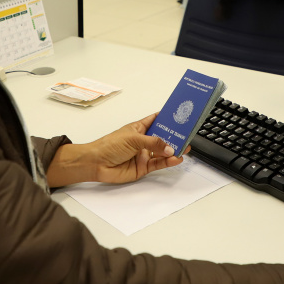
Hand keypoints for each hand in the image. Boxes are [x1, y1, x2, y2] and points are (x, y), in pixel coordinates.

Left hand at [45, 113, 189, 186]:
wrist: (96, 164)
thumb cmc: (109, 146)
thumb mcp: (133, 139)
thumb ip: (153, 143)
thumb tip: (169, 147)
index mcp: (139, 128)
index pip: (156, 120)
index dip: (167, 118)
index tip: (180, 115)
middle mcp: (143, 141)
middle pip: (163, 138)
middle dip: (175, 136)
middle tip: (187, 135)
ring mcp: (144, 155)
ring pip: (163, 152)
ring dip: (174, 150)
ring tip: (185, 148)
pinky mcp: (143, 167)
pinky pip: (159, 164)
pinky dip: (168, 162)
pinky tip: (175, 158)